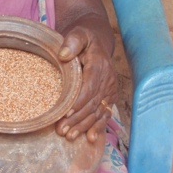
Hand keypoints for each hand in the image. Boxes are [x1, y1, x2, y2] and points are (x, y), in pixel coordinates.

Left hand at [54, 26, 117, 142]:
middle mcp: (107, 80)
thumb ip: (72, 41)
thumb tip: (64, 54)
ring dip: (84, 126)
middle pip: (92, 104)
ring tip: (70, 136)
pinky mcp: (110, 96)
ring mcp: (110, 90)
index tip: (65, 113)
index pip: (89, 88)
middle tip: (62, 131)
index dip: (77, 102)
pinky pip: (105, 113)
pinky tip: (91, 138)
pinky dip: (98, 126)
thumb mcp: (78, 33)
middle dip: (77, 119)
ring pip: (98, 112)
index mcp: (99, 66)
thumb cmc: (83, 38)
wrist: (96, 40)